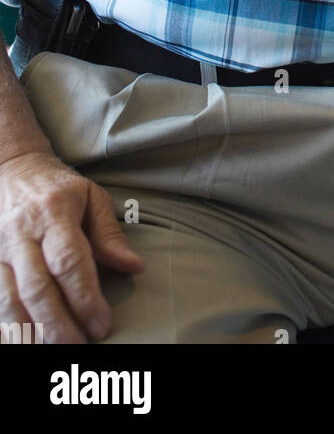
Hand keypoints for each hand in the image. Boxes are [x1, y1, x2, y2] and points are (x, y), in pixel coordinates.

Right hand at [0, 149, 143, 343]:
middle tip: (78, 346)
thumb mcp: (92, 198)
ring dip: (29, 331)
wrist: (14, 170)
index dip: (85, 297)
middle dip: (57, 323)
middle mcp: (21, 232)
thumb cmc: (59, 188)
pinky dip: (6, 324)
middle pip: (37, 287)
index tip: (101, 324)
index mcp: (53, 212)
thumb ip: (110, 234)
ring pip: (8, 298)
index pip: (69, 261)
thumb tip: (133, 267)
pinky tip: (22, 341)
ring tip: (51, 349)